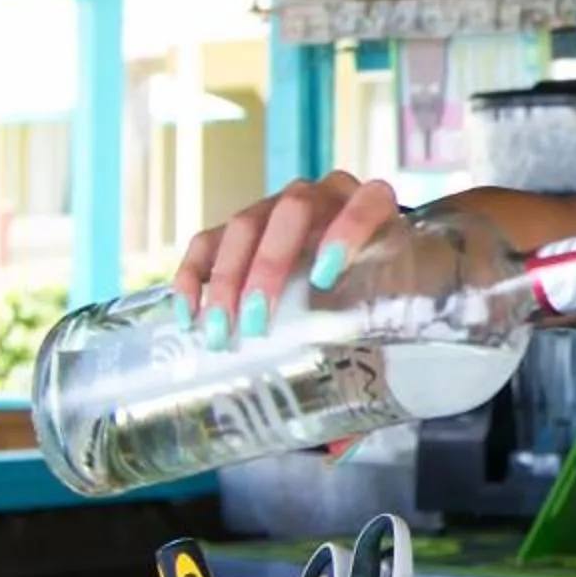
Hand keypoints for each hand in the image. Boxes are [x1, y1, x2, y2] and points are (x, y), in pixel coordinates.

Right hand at [168, 170, 400, 345]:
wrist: (358, 264)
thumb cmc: (378, 282)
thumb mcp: (387, 294)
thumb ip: (374, 315)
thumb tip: (340, 380)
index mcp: (370, 204)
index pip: (367, 203)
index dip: (347, 232)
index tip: (325, 276)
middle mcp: (322, 195)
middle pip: (290, 212)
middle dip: (270, 266)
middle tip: (258, 321)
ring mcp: (276, 206)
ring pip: (244, 225)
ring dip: (228, 280)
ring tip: (222, 330)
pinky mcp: (242, 227)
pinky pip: (209, 241)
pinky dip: (193, 276)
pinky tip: (188, 314)